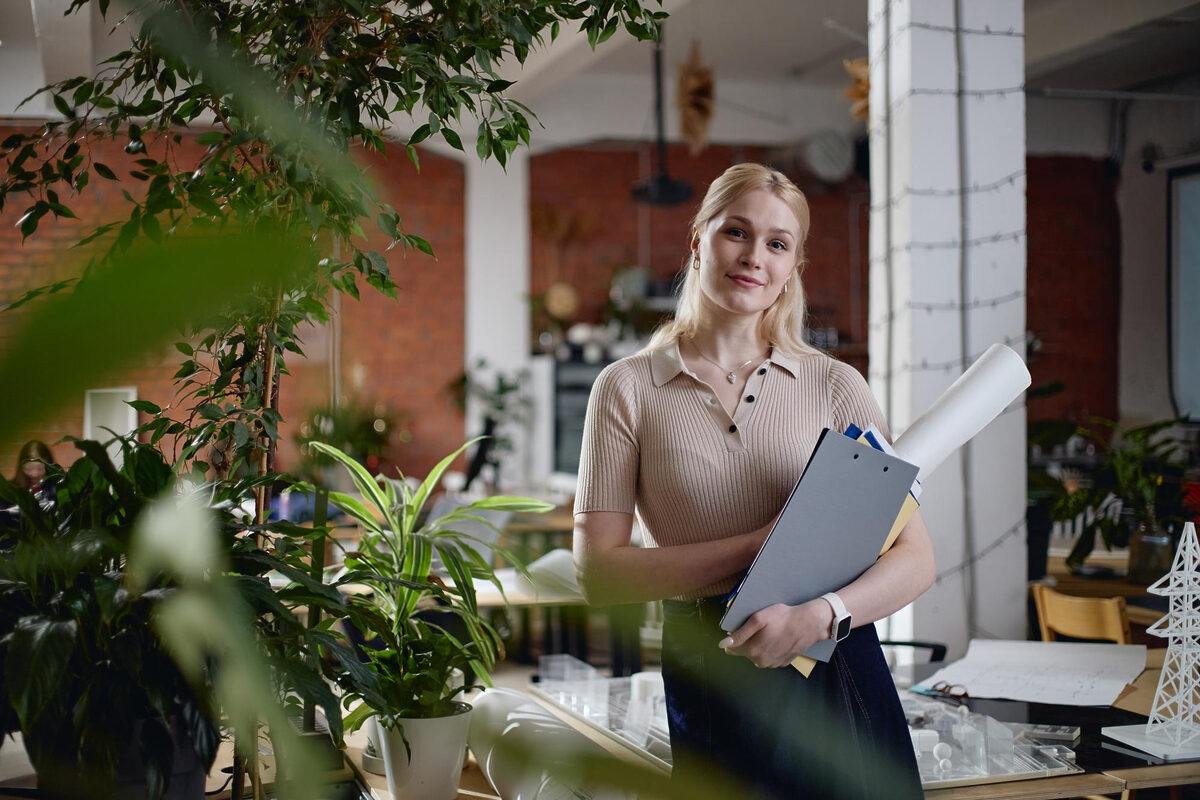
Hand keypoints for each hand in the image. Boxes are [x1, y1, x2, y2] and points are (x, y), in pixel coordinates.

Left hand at [718, 600, 832, 668]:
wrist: (809, 624)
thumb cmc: (783, 618)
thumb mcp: (758, 620)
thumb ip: (739, 634)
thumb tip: (722, 644)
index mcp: (752, 651)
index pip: (731, 648)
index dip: (735, 637)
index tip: (744, 628)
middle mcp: (761, 662)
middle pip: (745, 651)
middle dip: (749, 640)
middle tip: (761, 628)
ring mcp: (773, 664)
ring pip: (757, 654)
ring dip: (760, 644)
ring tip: (771, 632)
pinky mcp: (782, 663)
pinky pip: (769, 656)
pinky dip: (771, 648)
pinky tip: (778, 638)